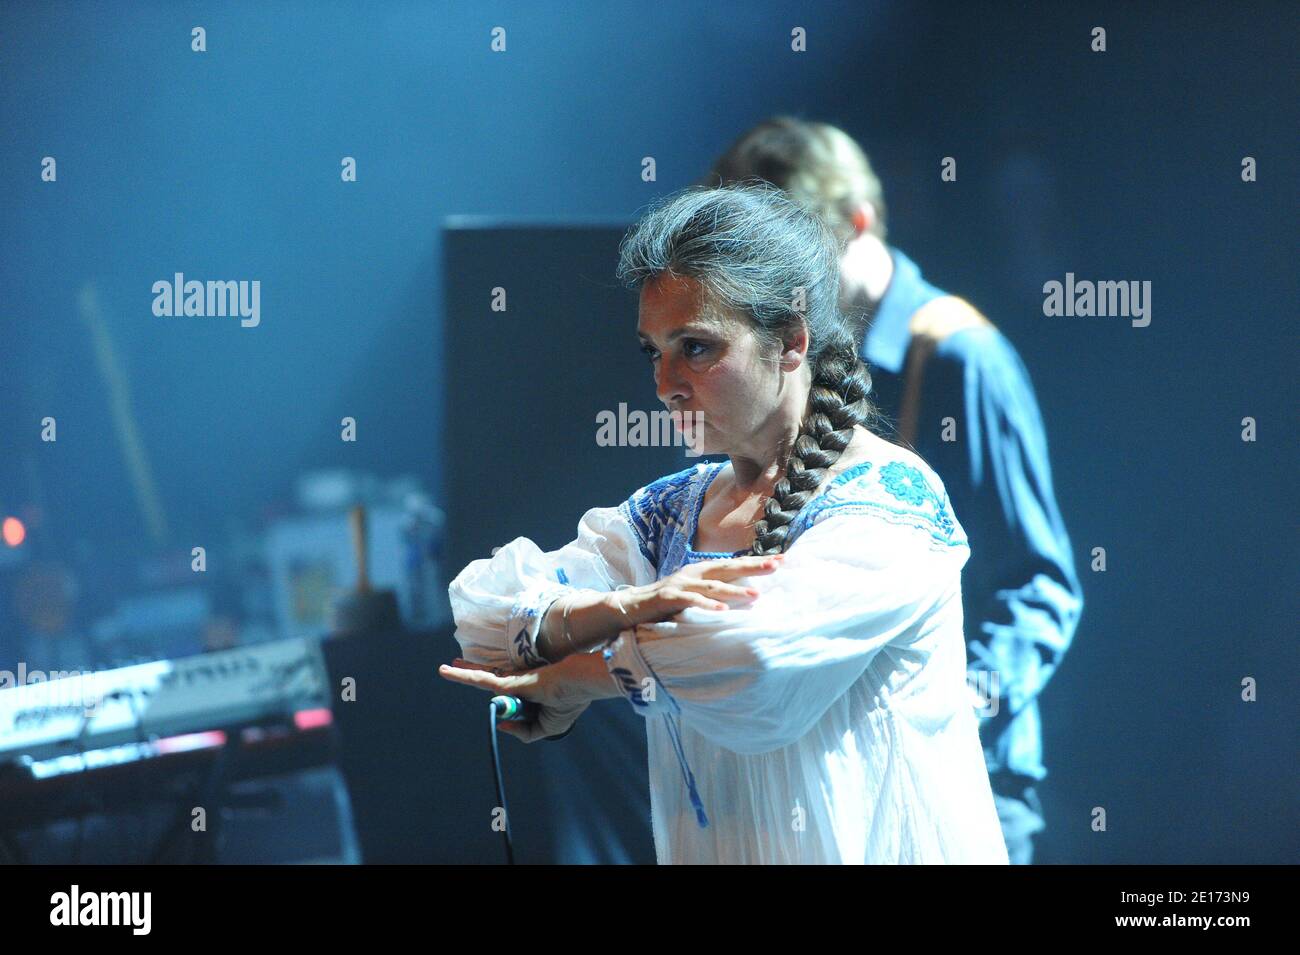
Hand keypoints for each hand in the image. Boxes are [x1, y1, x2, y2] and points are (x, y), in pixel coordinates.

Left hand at [438, 656, 593, 742]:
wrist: (580, 682)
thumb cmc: (569, 701)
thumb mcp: (549, 728)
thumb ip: (525, 732)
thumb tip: (501, 725)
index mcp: (530, 694)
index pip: (507, 697)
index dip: (502, 705)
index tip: (508, 704)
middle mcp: (519, 684)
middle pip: (491, 680)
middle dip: (472, 673)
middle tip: (453, 665)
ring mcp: (514, 681)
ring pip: (482, 678)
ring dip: (463, 674)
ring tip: (444, 668)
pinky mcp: (510, 680)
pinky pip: (483, 680)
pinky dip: (465, 677)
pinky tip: (450, 671)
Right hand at [610, 553, 784, 626]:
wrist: (631, 605)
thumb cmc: (668, 602)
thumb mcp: (695, 594)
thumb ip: (716, 592)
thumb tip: (747, 595)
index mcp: (702, 571)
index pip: (734, 564)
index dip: (758, 562)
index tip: (784, 560)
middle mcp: (693, 573)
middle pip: (728, 568)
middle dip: (753, 566)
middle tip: (777, 566)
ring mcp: (681, 584)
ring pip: (712, 586)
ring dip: (735, 591)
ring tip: (756, 595)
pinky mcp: (668, 597)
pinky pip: (691, 601)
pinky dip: (707, 606)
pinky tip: (723, 611)